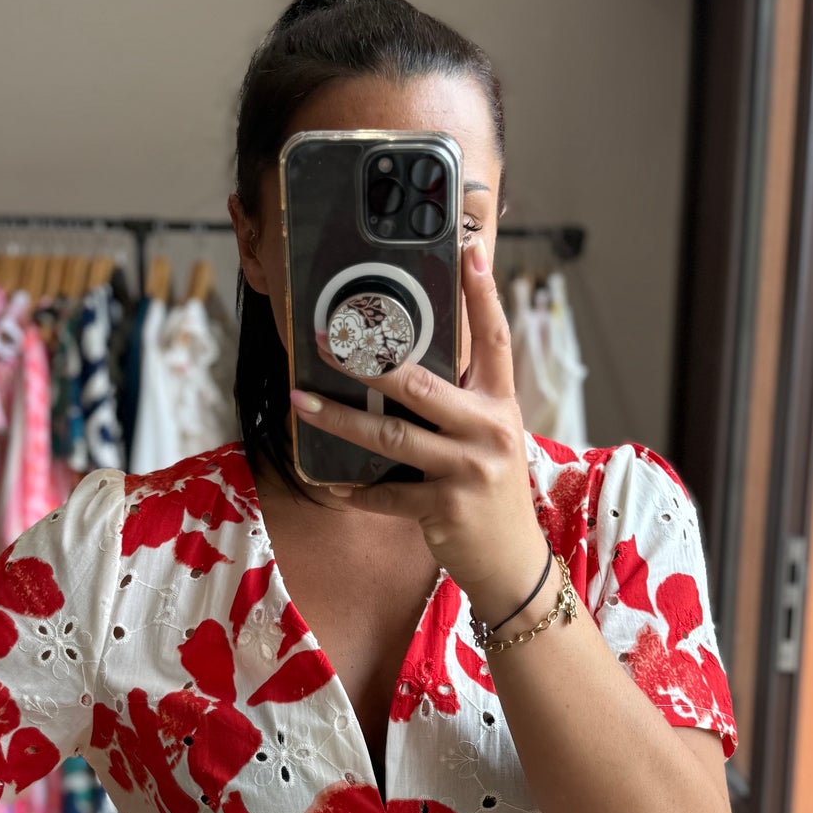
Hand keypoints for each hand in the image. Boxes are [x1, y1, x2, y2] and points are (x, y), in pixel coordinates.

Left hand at [289, 237, 547, 628]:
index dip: (483, 294)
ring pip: (390, 437)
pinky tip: (328, 481)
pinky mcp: (445, 508)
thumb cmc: (491, 492)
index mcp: (500, 405)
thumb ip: (459, 403)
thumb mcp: (490, 439)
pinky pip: (385, 494)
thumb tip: (404, 366)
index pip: (494, 339)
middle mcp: (489, 431)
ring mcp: (468, 470)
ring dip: (338, 419)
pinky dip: (353, 489)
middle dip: (368, 362)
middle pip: (422, 384)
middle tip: (325, 342)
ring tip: (299, 402)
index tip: (468, 251)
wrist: (513, 562)